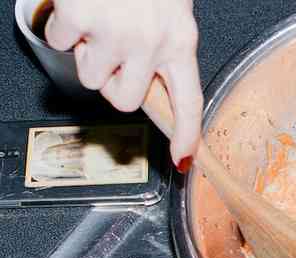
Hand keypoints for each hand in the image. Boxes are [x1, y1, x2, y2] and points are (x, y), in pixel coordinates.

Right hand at [45, 0, 202, 165]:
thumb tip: (155, 84)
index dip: (186, 134)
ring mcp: (115, 33)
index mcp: (181, 41)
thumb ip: (166, 48)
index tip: (183, 159)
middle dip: (114, 83)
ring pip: (91, 77)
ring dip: (87, 54)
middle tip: (114, 55)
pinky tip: (78, 9)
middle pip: (126, 99)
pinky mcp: (81, 18)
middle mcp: (152, 43)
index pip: (189, 101)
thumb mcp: (171, 12)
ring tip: (99, 23)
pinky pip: (59, 41)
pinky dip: (61, 27)